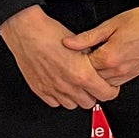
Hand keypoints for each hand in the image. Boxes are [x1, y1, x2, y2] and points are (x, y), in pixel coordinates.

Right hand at [0, 5, 121, 109]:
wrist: (27, 32)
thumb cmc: (51, 34)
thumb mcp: (83, 43)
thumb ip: (93, 60)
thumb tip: (99, 68)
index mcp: (82, 74)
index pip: (106, 94)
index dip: (111, 90)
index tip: (109, 86)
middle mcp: (68, 86)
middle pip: (90, 103)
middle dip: (93, 94)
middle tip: (92, 84)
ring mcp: (53, 90)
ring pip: (73, 105)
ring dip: (77, 97)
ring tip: (76, 84)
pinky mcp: (40, 90)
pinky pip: (55, 103)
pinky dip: (60, 97)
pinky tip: (62, 85)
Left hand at [61, 5, 138, 85]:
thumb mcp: (110, 24)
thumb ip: (87, 37)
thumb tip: (68, 42)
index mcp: (109, 57)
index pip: (82, 67)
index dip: (75, 59)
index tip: (72, 53)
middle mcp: (118, 69)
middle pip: (91, 78)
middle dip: (84, 69)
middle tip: (80, 58)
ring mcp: (127, 74)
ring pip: (102, 84)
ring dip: (96, 75)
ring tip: (93, 60)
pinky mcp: (134, 74)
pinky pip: (115, 83)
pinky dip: (107, 77)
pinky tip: (106, 64)